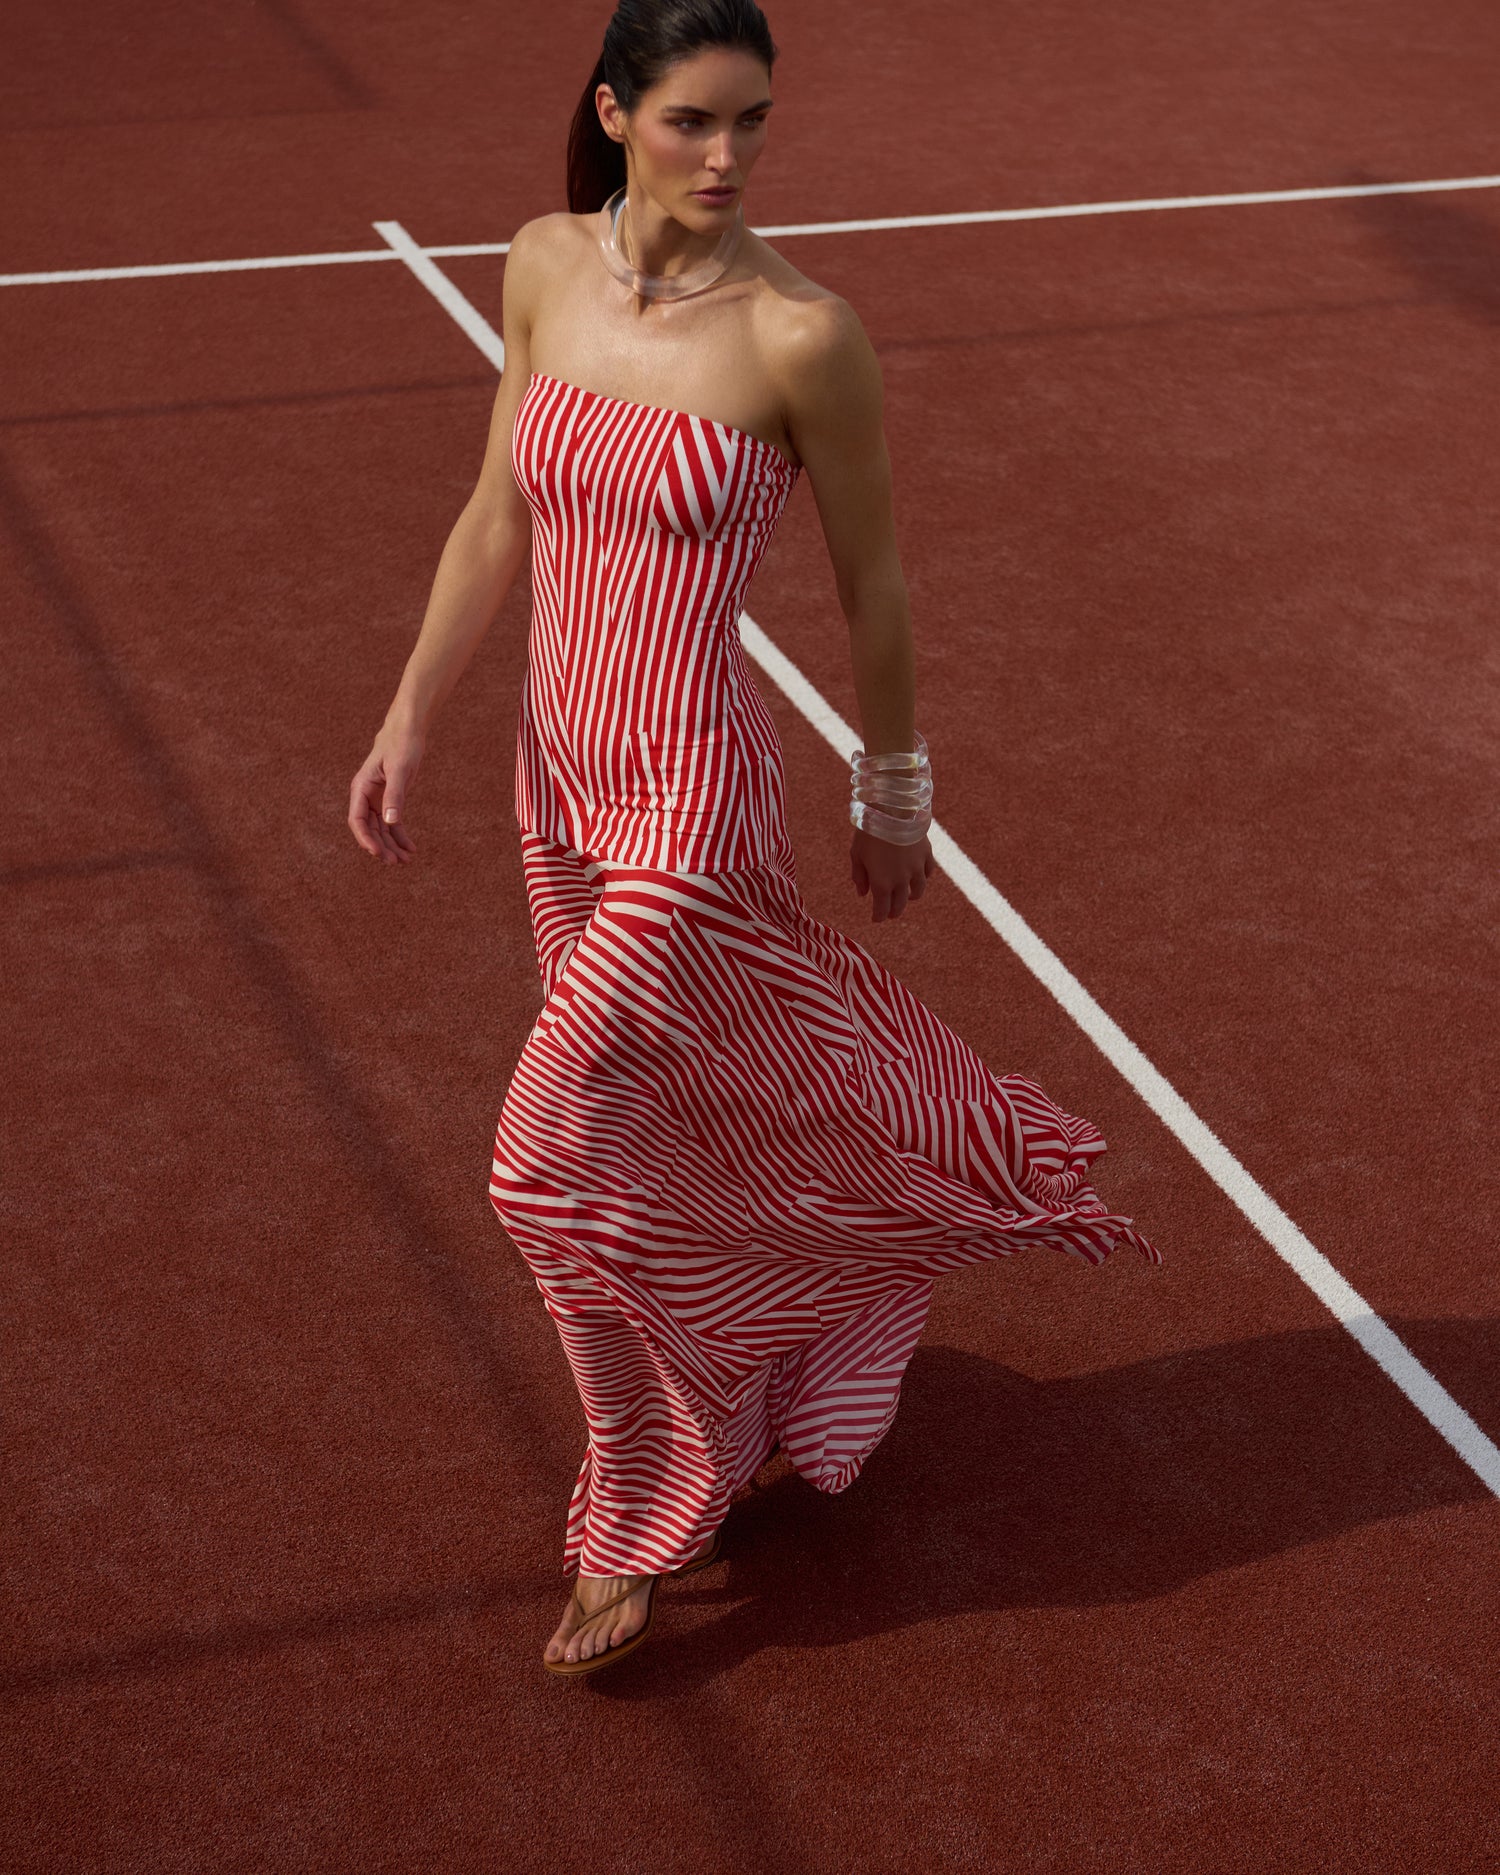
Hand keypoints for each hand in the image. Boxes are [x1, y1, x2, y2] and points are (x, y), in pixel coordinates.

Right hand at [348, 720, 424, 864]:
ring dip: (392, 845)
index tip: (378, 853)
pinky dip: (400, 836)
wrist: (408, 731)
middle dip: (381, 847)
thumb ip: (395, 796)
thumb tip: (391, 822)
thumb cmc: (401, 746)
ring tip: (406, 861)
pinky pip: (392, 823)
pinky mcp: (389, 800)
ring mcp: (376, 800)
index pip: (357, 820)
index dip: (365, 839)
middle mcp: (365, 796)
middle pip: (369, 829)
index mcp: (361, 788)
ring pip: (381, 829)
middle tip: (395, 863)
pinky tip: (411, 849)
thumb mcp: (399, 771)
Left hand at [850, 827, 935, 921]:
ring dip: (911, 898)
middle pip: (899, 904)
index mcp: (881, 883)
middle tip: (890, 913)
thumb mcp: (856, 854)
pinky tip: (919, 877)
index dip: (878, 917)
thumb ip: (859, 876)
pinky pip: (928, 873)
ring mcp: (916, 869)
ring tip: (907, 898)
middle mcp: (901, 880)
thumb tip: (862, 894)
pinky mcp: (926, 855)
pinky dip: (923, 878)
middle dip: (893, 911)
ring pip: (918, 892)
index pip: (882, 910)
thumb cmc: (869, 832)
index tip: (876, 918)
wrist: (893, 810)